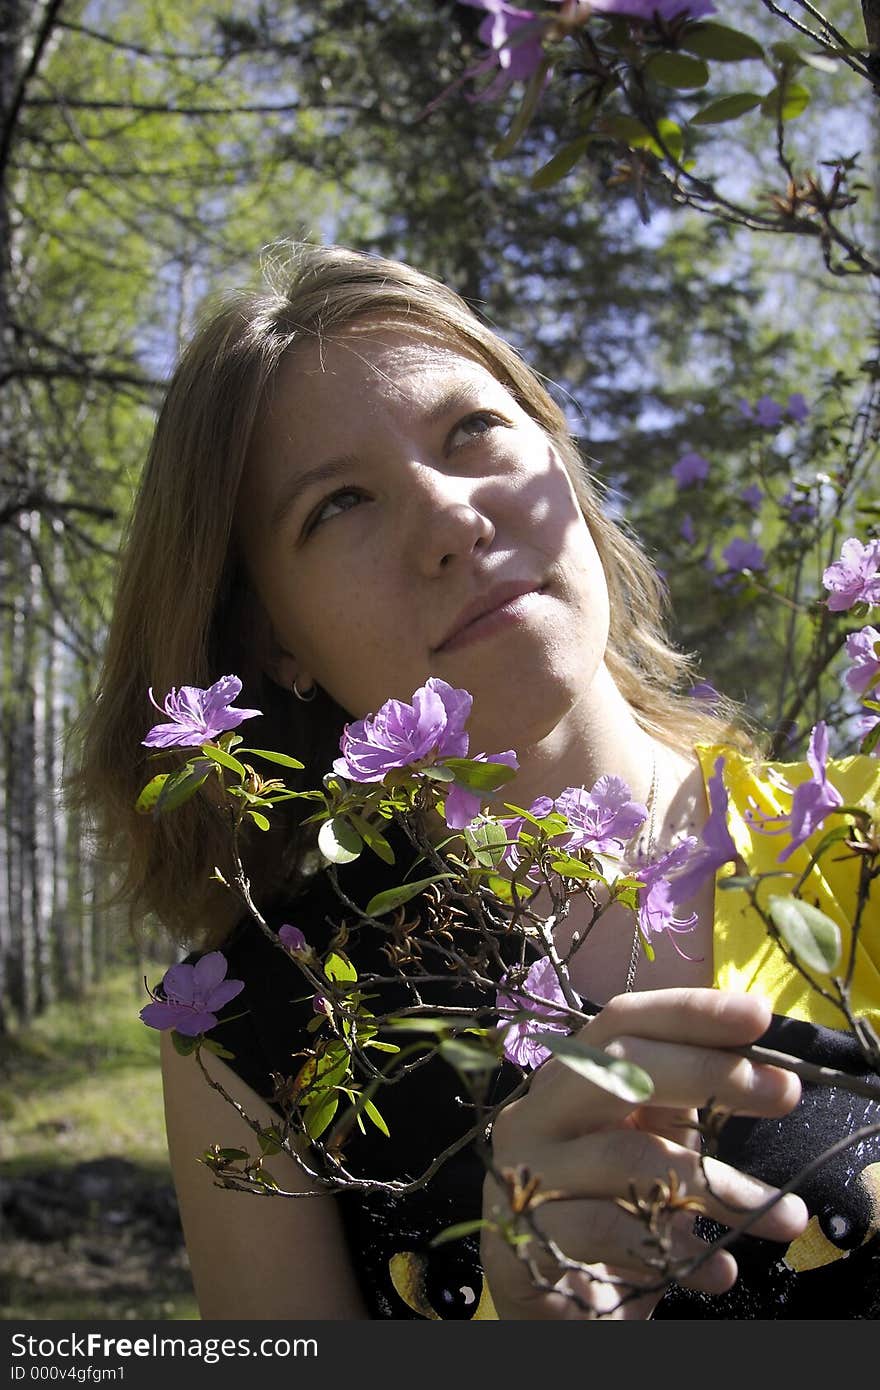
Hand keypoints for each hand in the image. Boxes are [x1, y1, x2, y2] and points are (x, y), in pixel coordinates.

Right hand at [481, 987, 807, 1319]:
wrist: (552, 1301)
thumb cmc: (612, 1205)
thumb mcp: (653, 1141)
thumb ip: (688, 1103)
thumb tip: (768, 1071)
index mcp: (571, 1074)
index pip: (623, 1021)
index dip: (689, 1012)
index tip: (758, 1016)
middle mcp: (540, 1110)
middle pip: (618, 1067)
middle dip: (709, 1074)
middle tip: (785, 1094)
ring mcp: (526, 1172)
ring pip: (624, 1156)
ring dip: (716, 1184)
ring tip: (781, 1213)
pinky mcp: (525, 1238)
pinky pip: (609, 1232)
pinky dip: (674, 1250)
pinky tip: (719, 1268)